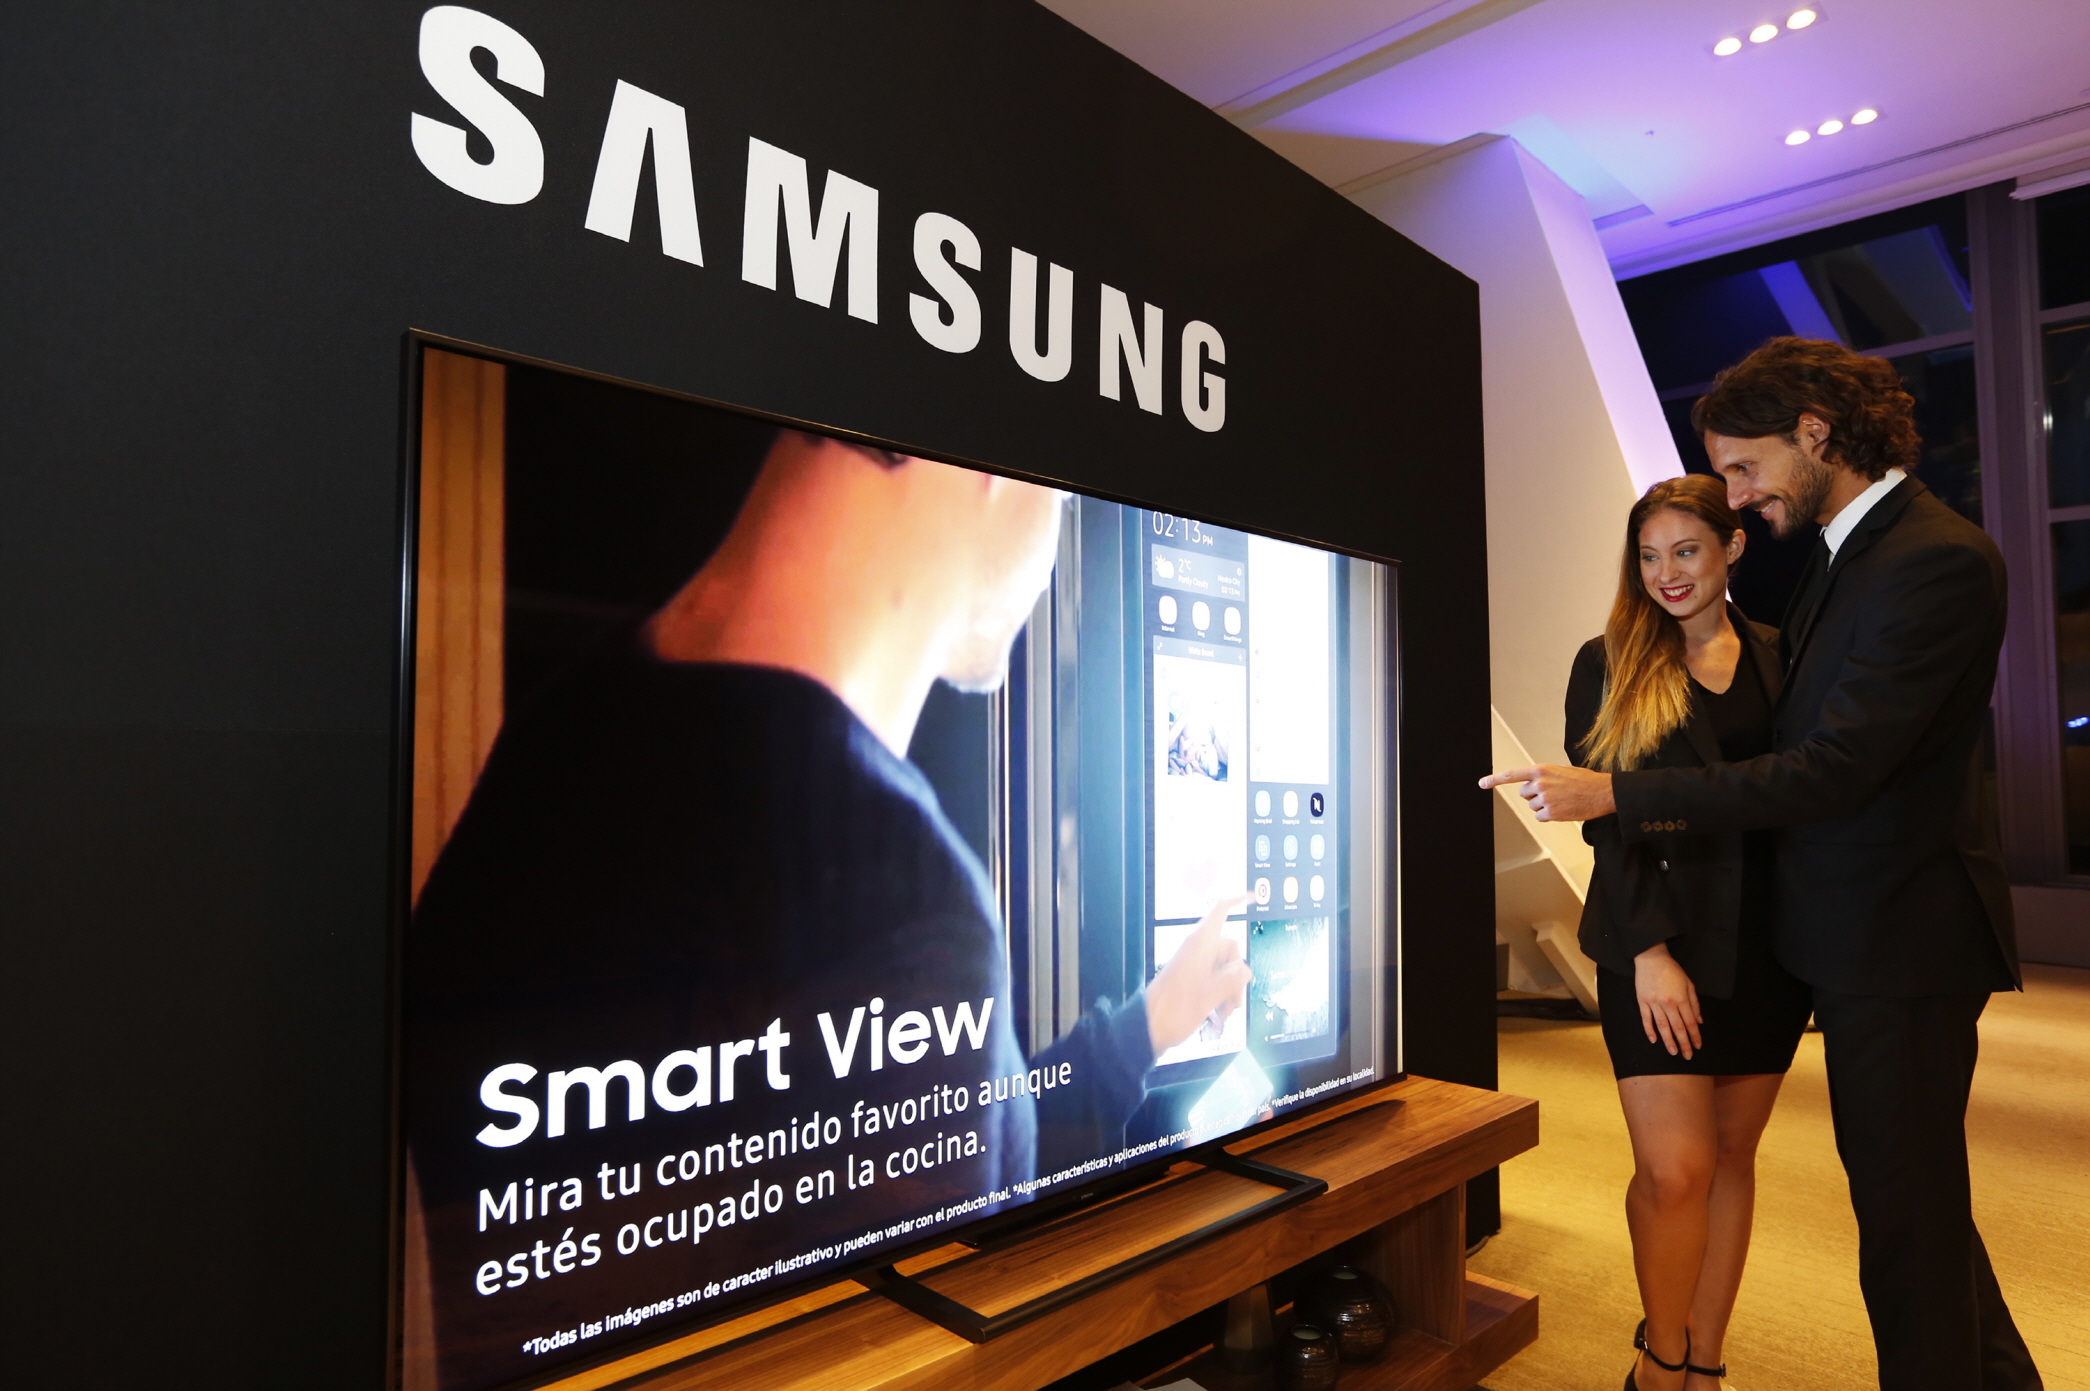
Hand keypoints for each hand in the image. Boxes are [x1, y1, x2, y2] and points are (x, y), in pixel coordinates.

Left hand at [1146, 894, 1254, 1055]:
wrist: (1150, 1028)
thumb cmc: (1175, 1009)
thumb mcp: (1211, 994)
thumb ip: (1233, 978)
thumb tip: (1245, 970)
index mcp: (1200, 944)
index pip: (1220, 911)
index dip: (1236, 901)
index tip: (1252, 897)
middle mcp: (1198, 950)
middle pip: (1231, 949)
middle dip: (1238, 974)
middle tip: (1233, 1001)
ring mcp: (1195, 964)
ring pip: (1225, 967)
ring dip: (1231, 989)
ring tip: (1225, 1012)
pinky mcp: (1192, 979)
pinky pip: (1215, 979)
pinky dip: (1221, 994)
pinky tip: (1219, 1013)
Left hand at [1478, 764, 1614, 820]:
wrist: (1602, 792)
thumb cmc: (1584, 780)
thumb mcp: (1561, 770)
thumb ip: (1543, 776)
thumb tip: (1531, 786)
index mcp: (1541, 770)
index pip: (1513, 775)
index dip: (1495, 779)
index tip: (1482, 783)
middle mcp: (1540, 783)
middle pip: (1523, 793)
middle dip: (1534, 795)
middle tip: (1552, 793)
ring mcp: (1544, 799)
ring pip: (1532, 806)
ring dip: (1543, 806)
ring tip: (1561, 800)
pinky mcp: (1551, 813)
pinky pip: (1540, 817)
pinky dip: (1549, 816)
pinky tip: (1562, 809)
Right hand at [1634, 944, 1701, 1058]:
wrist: (1651, 958)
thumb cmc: (1672, 970)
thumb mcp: (1688, 984)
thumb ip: (1694, 1003)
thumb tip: (1699, 1021)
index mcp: (1681, 998)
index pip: (1690, 1022)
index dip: (1695, 1036)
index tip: (1698, 1046)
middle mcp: (1668, 1003)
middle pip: (1677, 1027)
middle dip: (1684, 1043)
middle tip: (1687, 1056)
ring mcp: (1653, 1003)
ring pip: (1662, 1026)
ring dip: (1668, 1041)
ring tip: (1673, 1052)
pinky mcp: (1642, 1001)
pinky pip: (1646, 1019)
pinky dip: (1649, 1030)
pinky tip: (1654, 1040)